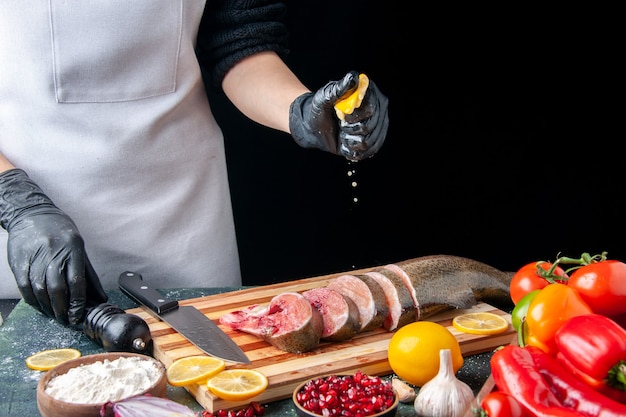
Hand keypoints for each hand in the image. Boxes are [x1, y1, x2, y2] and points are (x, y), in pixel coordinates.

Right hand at [0, 169, 106, 326]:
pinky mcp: (19, 261)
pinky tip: (40, 305)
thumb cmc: (60, 232)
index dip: (77, 302)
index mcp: (73, 249)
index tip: (78, 315)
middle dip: (62, 309)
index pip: (76, 281)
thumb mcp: (80, 247)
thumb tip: (99, 297)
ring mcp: (34, 257)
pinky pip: (25, 286)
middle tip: (66, 320)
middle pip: (57, 288)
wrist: (31, 214)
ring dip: (47, 308)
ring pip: (40, 290)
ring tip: (55, 316)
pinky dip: (32, 300)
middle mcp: (53, 253)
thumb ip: (88, 274)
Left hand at [289, 71, 388, 160]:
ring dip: (350, 140)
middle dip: (350, 129)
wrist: (313, 126)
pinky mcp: (373, 142)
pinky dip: (353, 150)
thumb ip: (339, 88)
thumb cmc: (319, 108)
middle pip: (370, 126)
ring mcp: (377, 127)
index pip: (370, 109)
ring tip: (343, 133)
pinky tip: (346, 143)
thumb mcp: (325, 96)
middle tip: (341, 124)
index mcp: (369, 95)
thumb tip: (354, 77)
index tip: (342, 115)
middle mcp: (378, 110)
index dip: (355, 116)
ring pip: (368, 142)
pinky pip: (367, 152)